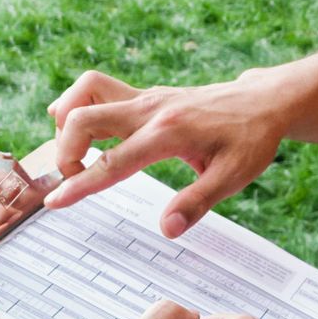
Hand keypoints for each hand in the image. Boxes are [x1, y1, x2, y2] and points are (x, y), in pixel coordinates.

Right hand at [44, 69, 288, 236]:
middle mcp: (150, 109)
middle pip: (83, 117)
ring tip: (75, 154)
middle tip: (75, 181)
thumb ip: (196, 203)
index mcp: (169, 133)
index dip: (79, 184)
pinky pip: (97, 88)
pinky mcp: (144, 95)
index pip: (112, 162)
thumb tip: (166, 229)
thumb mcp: (234, 176)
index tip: (54, 202)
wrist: (264, 102)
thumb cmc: (251, 139)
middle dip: (65, 152)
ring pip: (86, 92)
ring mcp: (145, 97)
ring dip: (67, 121)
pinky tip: (77, 127)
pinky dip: (78, 104)